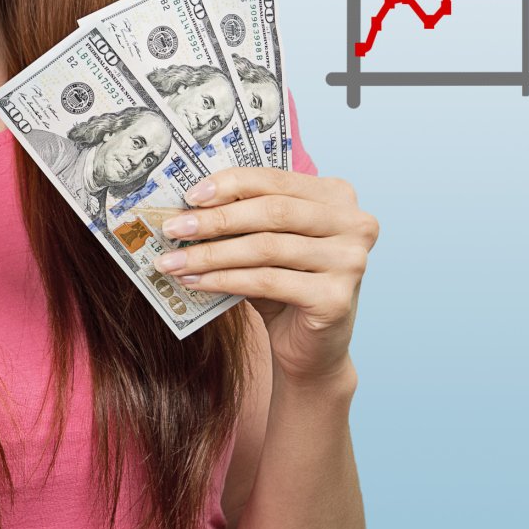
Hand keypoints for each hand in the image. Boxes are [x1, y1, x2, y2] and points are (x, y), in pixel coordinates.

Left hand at [153, 168, 377, 385]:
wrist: (312, 349)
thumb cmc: (287, 286)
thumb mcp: (269, 243)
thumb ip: (245, 218)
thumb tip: (189, 204)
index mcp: (339, 196)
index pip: (277, 179)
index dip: (230, 184)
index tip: (189, 195)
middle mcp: (354, 223)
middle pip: (272, 212)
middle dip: (216, 219)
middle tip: (174, 227)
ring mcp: (350, 260)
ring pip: (266, 248)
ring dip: (211, 254)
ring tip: (173, 261)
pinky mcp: (336, 297)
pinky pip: (267, 282)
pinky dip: (224, 280)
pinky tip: (195, 282)